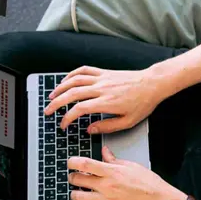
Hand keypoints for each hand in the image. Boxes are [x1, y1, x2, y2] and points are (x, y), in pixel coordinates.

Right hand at [44, 66, 166, 133]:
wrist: (152, 84)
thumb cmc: (143, 103)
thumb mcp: (128, 122)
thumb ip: (107, 126)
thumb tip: (90, 129)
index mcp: (106, 102)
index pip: (79, 109)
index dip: (67, 118)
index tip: (64, 125)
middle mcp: (101, 88)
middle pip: (71, 94)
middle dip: (56, 103)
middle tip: (48, 111)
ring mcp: (102, 78)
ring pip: (74, 80)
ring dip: (60, 88)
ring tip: (52, 96)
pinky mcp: (104, 72)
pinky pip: (84, 70)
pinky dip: (72, 74)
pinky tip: (66, 80)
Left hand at [68, 147, 184, 199]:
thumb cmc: (150, 184)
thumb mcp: (132, 166)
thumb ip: (115, 160)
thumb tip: (105, 152)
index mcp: (112, 172)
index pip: (84, 164)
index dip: (73, 162)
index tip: (71, 162)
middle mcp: (107, 186)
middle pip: (78, 180)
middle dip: (73, 177)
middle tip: (75, 177)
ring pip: (79, 197)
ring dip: (75, 194)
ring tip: (78, 192)